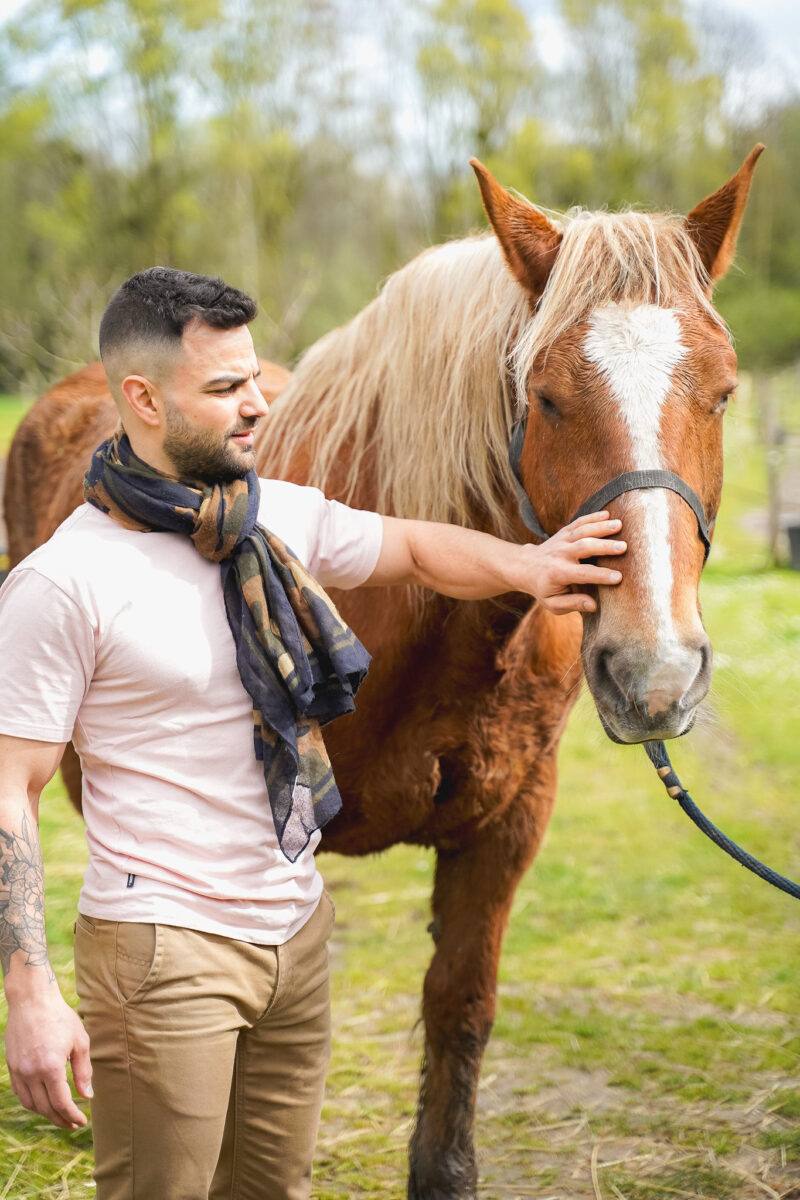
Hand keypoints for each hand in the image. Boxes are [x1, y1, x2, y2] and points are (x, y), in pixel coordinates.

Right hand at [5, 987, 91, 1128]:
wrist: (32, 1000)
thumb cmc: (60, 1017)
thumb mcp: (80, 1041)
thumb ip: (83, 1071)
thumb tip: (87, 1096)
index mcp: (51, 1067)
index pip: (61, 1103)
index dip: (72, 1116)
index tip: (82, 1122)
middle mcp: (31, 1072)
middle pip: (45, 1108)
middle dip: (60, 1119)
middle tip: (73, 1123)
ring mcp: (19, 1070)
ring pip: (31, 1104)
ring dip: (46, 1113)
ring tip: (60, 1114)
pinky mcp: (12, 1066)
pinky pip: (21, 1093)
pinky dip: (33, 1102)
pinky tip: (44, 1100)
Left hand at [529, 510, 625, 614]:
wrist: (525, 567)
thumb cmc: (543, 588)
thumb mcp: (553, 603)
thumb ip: (573, 603)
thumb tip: (594, 605)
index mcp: (559, 573)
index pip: (583, 574)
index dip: (601, 576)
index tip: (619, 577)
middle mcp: (561, 554)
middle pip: (584, 547)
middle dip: (604, 546)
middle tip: (624, 547)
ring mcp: (562, 540)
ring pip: (582, 531)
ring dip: (601, 527)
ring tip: (620, 525)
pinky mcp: (564, 532)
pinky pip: (578, 522)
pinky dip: (592, 517)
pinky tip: (607, 514)